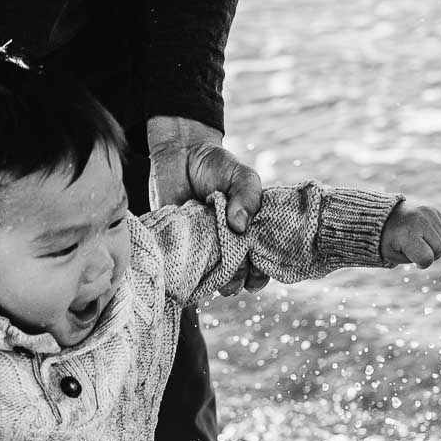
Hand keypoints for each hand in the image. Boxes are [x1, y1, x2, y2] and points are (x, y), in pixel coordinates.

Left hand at [148, 116, 267, 293]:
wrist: (180, 154)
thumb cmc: (217, 165)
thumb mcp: (241, 175)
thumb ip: (248, 195)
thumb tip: (239, 225)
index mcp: (249, 231)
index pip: (260, 260)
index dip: (261, 273)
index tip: (256, 276)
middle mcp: (227, 244)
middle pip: (236, 274)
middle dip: (237, 280)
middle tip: (232, 279)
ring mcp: (203, 248)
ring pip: (211, 277)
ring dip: (214, 284)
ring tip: (216, 282)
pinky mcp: (179, 246)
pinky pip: (183, 271)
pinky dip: (187, 281)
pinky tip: (190, 285)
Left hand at [380, 203, 440, 267]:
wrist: (384, 219)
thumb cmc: (390, 242)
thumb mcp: (397, 257)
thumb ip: (421, 259)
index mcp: (406, 235)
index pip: (427, 257)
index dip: (423, 264)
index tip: (415, 262)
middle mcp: (419, 221)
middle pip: (439, 248)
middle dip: (432, 255)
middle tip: (419, 253)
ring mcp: (427, 213)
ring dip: (437, 247)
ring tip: (423, 246)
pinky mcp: (433, 210)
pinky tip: (432, 241)